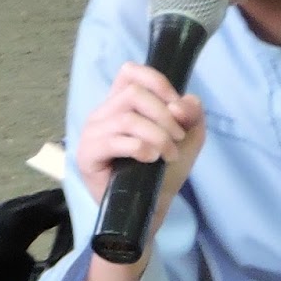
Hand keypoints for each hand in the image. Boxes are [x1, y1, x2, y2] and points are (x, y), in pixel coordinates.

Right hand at [74, 63, 205, 209]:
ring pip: (128, 118)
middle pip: (134, 92)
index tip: (176, 105)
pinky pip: (114, 141)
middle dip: (164, 114)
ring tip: (169, 154)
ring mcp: (93, 132)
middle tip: (178, 137)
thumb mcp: (188, 138)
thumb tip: (184, 101)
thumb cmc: (163, 171)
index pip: (130, 72)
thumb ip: (192, 114)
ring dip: (157, 135)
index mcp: (123, 103)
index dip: (156, 81)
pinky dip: (140, 147)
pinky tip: (151, 159)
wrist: (151, 208)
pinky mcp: (88, 154)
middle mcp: (104, 112)